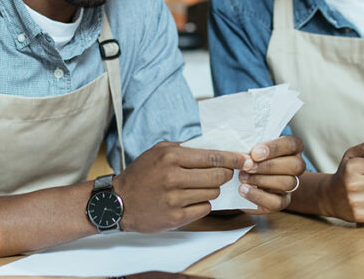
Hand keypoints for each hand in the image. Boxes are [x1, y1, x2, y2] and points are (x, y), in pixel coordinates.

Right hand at [112, 141, 244, 232]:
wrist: (118, 201)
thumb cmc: (141, 174)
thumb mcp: (158, 151)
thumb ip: (184, 148)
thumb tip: (213, 146)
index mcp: (171, 157)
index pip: (212, 157)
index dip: (233, 158)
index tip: (245, 159)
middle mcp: (173, 177)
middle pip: (217, 176)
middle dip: (225, 175)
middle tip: (224, 174)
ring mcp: (174, 199)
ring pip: (212, 193)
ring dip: (212, 190)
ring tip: (198, 187)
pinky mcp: (175, 217)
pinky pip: (204, 209)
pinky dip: (202, 204)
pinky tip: (190, 200)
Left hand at [237, 135, 305, 212]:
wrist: (247, 182)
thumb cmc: (250, 158)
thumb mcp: (252, 148)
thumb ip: (253, 146)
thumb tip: (243, 147)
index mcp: (292, 148)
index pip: (292, 144)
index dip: (275, 148)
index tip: (255, 153)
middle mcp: (296, 166)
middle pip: (295, 165)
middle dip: (269, 166)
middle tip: (248, 166)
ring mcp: (291, 185)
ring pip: (288, 183)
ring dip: (262, 180)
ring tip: (242, 177)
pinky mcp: (283, 201)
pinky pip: (277, 202)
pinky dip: (258, 196)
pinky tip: (243, 190)